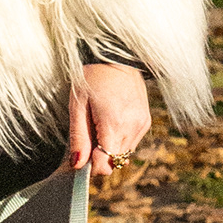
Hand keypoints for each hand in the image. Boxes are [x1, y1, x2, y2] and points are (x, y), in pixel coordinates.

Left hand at [68, 63, 150, 184]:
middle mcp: (133, 127)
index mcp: (114, 125)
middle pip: (115, 161)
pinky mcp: (145, 120)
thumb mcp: (77, 107)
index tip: (81, 153)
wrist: (113, 56)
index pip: (105, 165)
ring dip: (110, 146)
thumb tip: (77, 166)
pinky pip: (131, 141)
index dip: (90, 166)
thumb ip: (79, 138)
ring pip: (123, 153)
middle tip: (88, 131)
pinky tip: (111, 118)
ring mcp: (142, 124)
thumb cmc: (90, 78)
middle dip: (99, 155)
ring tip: (100, 121)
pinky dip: (119, 137)